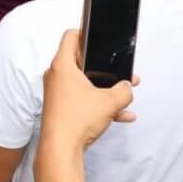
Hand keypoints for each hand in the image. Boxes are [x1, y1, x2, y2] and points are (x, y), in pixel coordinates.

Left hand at [40, 30, 136, 151]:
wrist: (61, 149)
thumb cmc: (78, 118)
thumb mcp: (110, 101)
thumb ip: (124, 91)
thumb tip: (126, 88)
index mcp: (62, 65)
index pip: (71, 36)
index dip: (85, 32)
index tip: (99, 36)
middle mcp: (56, 76)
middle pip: (81, 61)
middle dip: (104, 66)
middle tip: (120, 69)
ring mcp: (58, 92)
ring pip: (85, 84)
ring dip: (105, 88)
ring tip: (126, 93)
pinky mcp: (61, 108)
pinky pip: (84, 100)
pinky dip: (100, 104)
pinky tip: (123, 115)